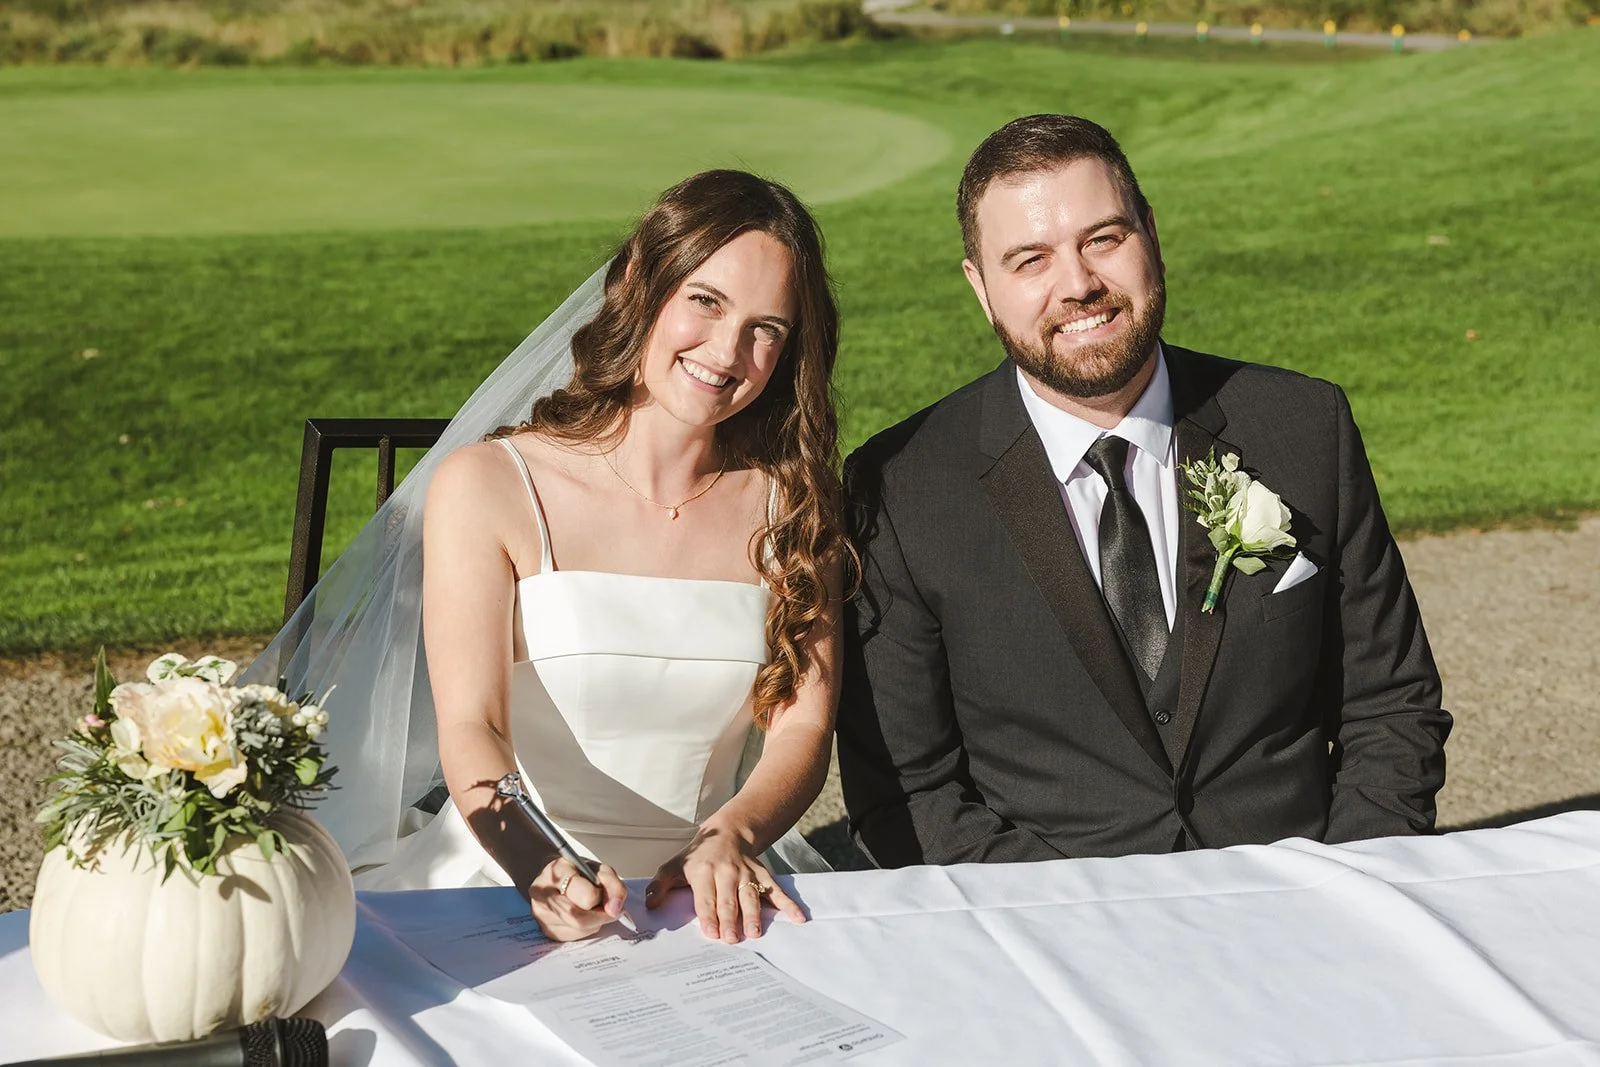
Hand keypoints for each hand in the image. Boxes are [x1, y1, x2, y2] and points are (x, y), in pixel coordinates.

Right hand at [528, 856, 627, 941]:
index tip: (605, 895)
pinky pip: (574, 937)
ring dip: (593, 922)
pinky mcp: (546, 931)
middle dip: (598, 916)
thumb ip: (613, 886)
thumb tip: (614, 910)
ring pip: (578, 930)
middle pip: (578, 918)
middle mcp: (543, 894)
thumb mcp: (600, 870)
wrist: (558, 876)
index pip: (585, 896)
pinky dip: (586, 929)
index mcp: (557, 871)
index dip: (601, 898)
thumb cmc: (579, 871)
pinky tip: (583, 915)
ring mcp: (541, 914)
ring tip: (591, 907)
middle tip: (605, 907)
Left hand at [643, 827, 804, 942]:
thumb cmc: (698, 856)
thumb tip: (649, 905)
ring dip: (754, 914)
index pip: (706, 898)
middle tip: (733, 938)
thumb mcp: (673, 866)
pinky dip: (788, 903)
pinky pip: (776, 889)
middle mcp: (726, 873)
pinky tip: (798, 918)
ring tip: (756, 932)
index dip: (709, 915)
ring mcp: (747, 873)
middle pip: (728, 900)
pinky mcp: (762, 874)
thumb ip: (659, 885)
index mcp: (703, 872)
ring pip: (751, 896)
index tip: (712, 932)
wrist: (728, 832)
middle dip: (731, 919)